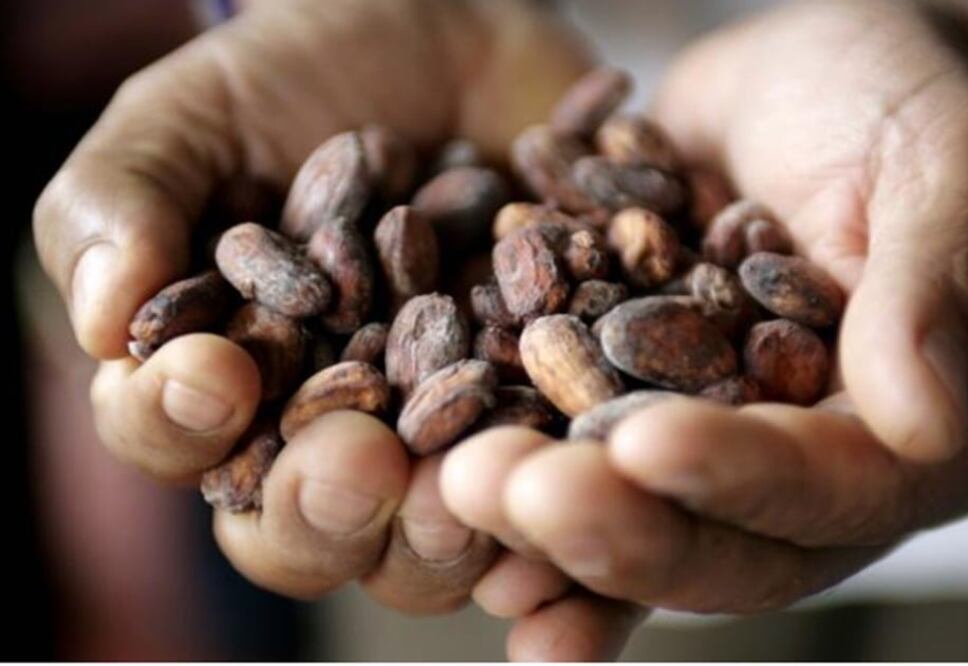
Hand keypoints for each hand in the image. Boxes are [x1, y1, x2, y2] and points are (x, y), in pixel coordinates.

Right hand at [33, 1, 642, 657]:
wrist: (448, 37)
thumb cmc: (299, 79)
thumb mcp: (195, 118)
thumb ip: (125, 204)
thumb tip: (101, 320)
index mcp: (225, 381)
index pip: (179, 437)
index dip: (181, 423)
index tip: (214, 374)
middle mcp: (331, 431)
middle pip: (309, 526)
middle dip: (324, 509)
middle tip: (356, 461)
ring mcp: (440, 434)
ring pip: (429, 537)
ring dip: (442, 530)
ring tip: (462, 485)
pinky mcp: (539, 408)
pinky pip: (548, 469)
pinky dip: (555, 473)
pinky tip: (568, 456)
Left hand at [443, 0, 967, 622]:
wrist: (816, 77)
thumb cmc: (904, 101)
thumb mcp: (948, 164)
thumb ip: (939, 286)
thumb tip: (926, 422)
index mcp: (926, 436)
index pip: (831, 486)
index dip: (739, 477)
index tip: (644, 444)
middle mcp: (821, 471)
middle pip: (721, 542)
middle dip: (615, 525)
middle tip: (510, 491)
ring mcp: (726, 448)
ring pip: (639, 520)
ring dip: (547, 524)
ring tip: (457, 494)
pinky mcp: (647, 409)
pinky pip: (587, 466)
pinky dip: (529, 497)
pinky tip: (453, 506)